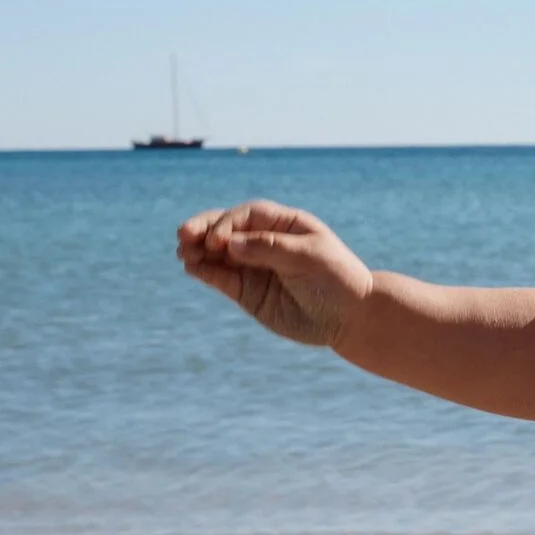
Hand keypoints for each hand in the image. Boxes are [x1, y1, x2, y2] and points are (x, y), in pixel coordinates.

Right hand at [176, 201, 371, 348]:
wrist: (351, 318)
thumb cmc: (337, 280)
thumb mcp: (310, 258)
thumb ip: (271, 249)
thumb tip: (230, 246)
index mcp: (284, 225)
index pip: (247, 216)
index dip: (228, 223)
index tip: (219, 241)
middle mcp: (264, 242)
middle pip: (225, 228)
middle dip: (203, 229)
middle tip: (183, 235)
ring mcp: (254, 266)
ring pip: (217, 253)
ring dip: (198, 250)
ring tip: (184, 253)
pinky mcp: (248, 291)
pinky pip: (220, 277)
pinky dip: (204, 271)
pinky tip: (192, 267)